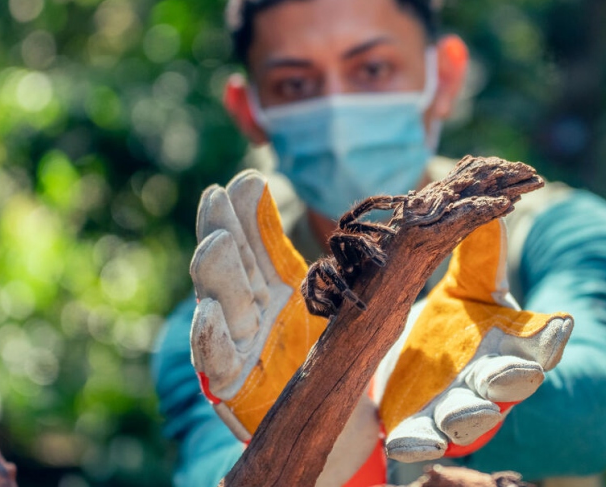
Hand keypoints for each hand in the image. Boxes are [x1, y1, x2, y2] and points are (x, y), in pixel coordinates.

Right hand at [189, 170, 384, 485]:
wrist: (331, 422)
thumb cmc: (337, 356)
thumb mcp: (350, 303)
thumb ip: (354, 266)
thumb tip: (393, 213)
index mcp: (275, 285)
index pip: (256, 241)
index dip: (248, 212)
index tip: (250, 182)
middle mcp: (250, 307)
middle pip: (231, 262)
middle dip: (224, 228)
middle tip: (222, 196)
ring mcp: (238, 342)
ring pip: (217, 301)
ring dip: (215, 272)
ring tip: (217, 243)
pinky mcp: (231, 382)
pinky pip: (216, 360)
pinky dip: (212, 338)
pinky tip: (214, 315)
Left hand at [375, 219, 573, 461]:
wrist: (407, 372)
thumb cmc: (450, 326)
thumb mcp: (463, 289)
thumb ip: (479, 253)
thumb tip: (493, 205)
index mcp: (507, 343)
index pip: (539, 342)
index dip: (551, 338)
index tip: (560, 325)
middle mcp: (489, 379)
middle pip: (511, 383)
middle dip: (513, 379)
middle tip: (517, 372)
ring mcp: (456, 408)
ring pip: (470, 417)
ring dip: (470, 416)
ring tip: (463, 412)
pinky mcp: (420, 428)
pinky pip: (421, 440)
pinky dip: (415, 442)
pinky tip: (401, 442)